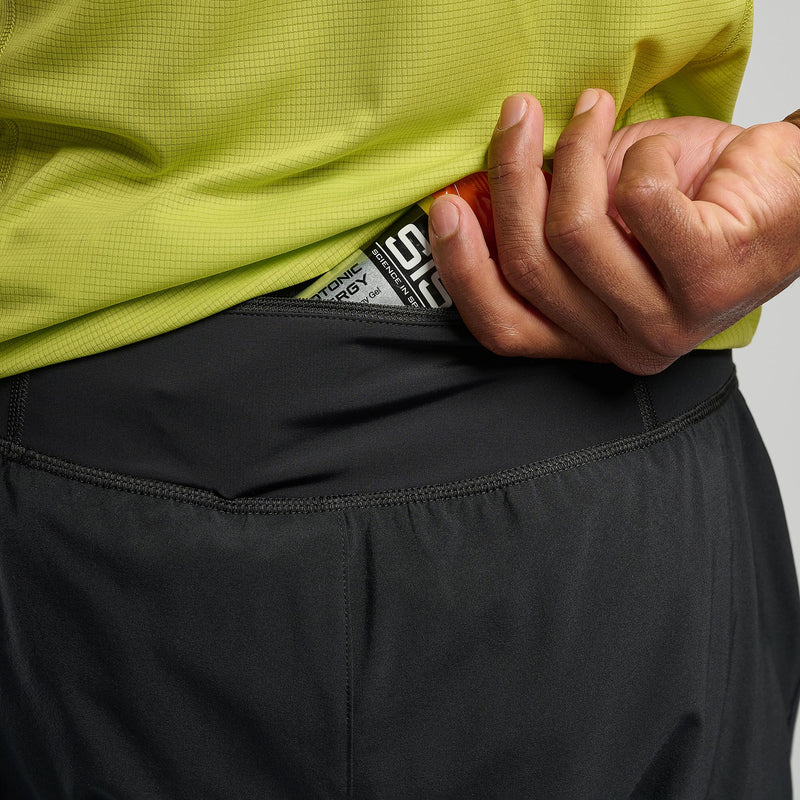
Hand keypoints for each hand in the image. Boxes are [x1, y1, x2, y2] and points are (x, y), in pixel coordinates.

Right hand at [428, 90, 799, 373]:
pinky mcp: (706, 279)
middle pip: (531, 267)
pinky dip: (643, 154)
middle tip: (518, 118)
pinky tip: (663, 151)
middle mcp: (624, 345)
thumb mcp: (600, 220)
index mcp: (591, 339)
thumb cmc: (695, 204)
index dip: (463, 268)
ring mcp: (666, 321)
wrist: (792, 192)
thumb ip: (544, 222)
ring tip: (595, 111)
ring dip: (579, 153)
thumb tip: (480, 191)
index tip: (445, 206)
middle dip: (513, 178)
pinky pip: (639, 199)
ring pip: (575, 232)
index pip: (504, 328)